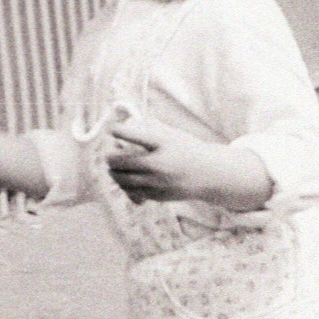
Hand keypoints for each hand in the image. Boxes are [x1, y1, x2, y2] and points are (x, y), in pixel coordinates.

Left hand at [102, 116, 226, 203]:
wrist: (209, 174)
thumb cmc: (187, 150)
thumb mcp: (172, 133)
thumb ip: (149, 127)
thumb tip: (125, 123)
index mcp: (163, 143)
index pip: (132, 135)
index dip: (118, 131)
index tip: (113, 130)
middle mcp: (159, 163)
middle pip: (120, 161)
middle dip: (110, 157)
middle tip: (109, 155)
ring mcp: (158, 182)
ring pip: (123, 180)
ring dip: (115, 173)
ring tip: (115, 169)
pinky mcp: (158, 195)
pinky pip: (132, 192)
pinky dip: (126, 186)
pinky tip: (127, 180)